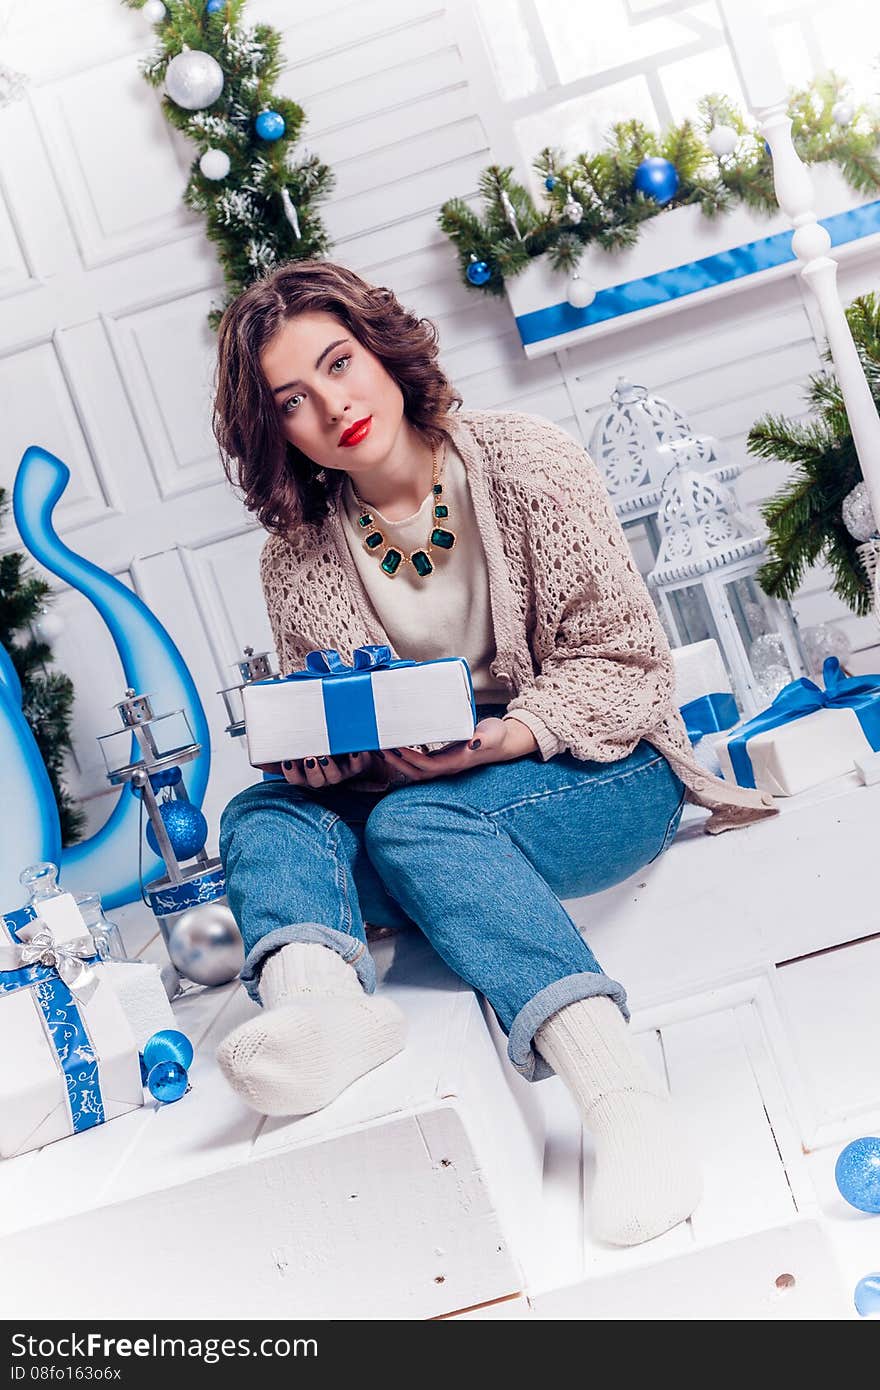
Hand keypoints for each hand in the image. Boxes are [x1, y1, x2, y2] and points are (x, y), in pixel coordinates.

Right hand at [256, 751, 388, 788]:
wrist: (352, 751)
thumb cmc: (322, 750)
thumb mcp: (299, 752)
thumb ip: (278, 755)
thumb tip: (257, 759)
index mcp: (308, 774)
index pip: (296, 779)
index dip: (291, 773)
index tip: (288, 762)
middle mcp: (324, 776)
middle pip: (316, 780)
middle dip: (312, 771)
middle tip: (309, 758)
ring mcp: (341, 772)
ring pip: (334, 776)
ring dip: (329, 767)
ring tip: (326, 754)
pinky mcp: (357, 765)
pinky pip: (357, 765)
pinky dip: (356, 758)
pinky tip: (354, 750)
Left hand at [380, 716, 537, 785]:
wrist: (504, 743)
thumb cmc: (498, 737)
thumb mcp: (493, 734)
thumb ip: (483, 738)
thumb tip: (473, 743)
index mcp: (457, 761)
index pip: (428, 766)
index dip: (411, 759)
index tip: (396, 748)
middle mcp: (449, 766)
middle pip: (417, 773)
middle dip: (398, 764)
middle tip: (381, 750)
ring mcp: (445, 764)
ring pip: (417, 770)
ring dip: (399, 762)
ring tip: (383, 749)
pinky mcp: (443, 758)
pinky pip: (421, 762)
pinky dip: (407, 758)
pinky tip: (398, 746)